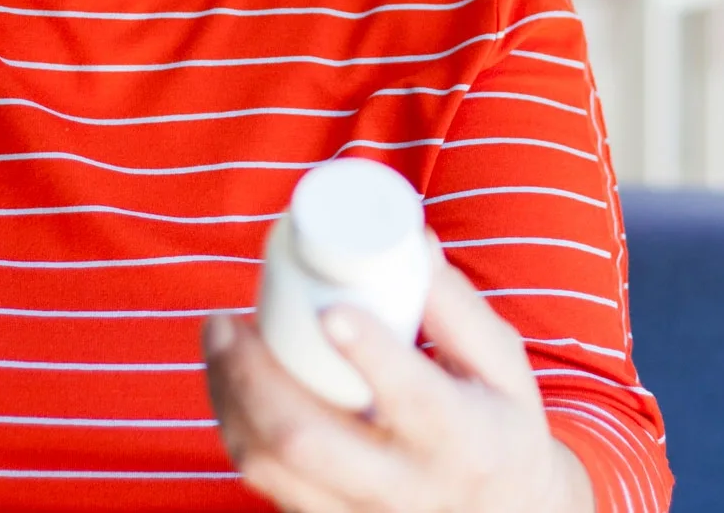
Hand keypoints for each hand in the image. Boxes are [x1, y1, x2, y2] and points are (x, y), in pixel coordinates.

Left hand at [202, 252, 595, 512]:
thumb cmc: (498, 426)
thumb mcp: (501, 365)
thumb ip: (457, 305)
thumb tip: (410, 237)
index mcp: (462, 437)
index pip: (413, 398)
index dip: (370, 354)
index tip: (332, 311)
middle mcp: (405, 486)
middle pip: (307, 440)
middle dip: (250, 375)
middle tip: (227, 320)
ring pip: (270, 466)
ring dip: (229, 399)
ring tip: (221, 342)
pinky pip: (263, 482)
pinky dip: (236, 428)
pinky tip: (231, 386)